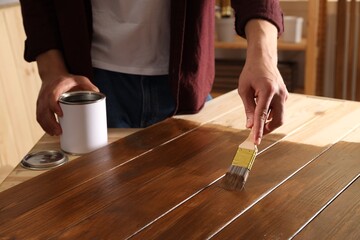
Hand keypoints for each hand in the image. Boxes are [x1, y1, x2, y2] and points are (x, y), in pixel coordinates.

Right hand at [36, 50, 98, 134]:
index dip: (54, 106)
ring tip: (56, 134)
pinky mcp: (40, 105)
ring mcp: (42, 100)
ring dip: (47, 126)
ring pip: (40, 114)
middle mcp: (46, 94)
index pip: (51, 97)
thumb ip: (88, 85)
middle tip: (59, 131)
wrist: (52, 74)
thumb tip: (97, 92)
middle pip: (45, 109)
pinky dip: (43, 125)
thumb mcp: (79, 79)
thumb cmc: (67, 79)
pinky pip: (39, 116)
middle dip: (51, 122)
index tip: (60, 114)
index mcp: (55, 87)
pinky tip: (50, 132)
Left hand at [239, 19, 288, 144]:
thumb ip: (248, 109)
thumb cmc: (251, 73)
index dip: (259, 130)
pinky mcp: (284, 96)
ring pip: (279, 117)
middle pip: (277, 120)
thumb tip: (250, 126)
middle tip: (255, 134)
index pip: (262, 115)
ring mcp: (284, 95)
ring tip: (255, 119)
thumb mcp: (244, 90)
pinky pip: (278, 110)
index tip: (255, 141)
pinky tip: (260, 110)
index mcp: (268, 90)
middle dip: (267, 129)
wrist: (263, 59)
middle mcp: (279, 94)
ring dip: (268, 122)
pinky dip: (270, 115)